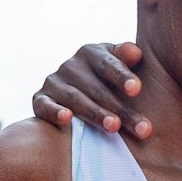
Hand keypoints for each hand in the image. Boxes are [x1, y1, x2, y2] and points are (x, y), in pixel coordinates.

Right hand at [32, 42, 149, 138]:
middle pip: (98, 89)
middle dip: (121, 109)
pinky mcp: (40, 99)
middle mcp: (71, 66)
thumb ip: (127, 56)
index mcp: (92, 53)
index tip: (137, 89)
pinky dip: (54, 112)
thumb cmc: (110, 80)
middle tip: (141, 127)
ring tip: (114, 127)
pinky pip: (45, 106)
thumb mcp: (119, 65)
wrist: (78, 91)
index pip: (108, 64)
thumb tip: (135, 53)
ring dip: (95, 114)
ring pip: (76, 99)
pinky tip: (66, 119)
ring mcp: (55, 82)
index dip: (122, 76)